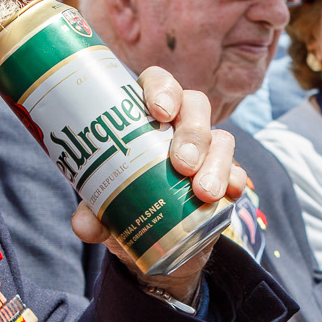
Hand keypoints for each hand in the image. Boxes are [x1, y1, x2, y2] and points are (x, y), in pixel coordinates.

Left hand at [72, 66, 244, 302]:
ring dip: (216, 163)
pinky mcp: (225, 174)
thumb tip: (84, 226)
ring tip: (203, 192)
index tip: (159, 111)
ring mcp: (206, 148)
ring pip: (221, 139)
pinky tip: (230, 193)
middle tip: (182, 164)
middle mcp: (179, 123)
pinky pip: (237, 170)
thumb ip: (93, 212)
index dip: (162, 89)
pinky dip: (235, 180)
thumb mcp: (105, 206)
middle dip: (192, 132)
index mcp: (146, 114)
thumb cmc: (125, 201)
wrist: (156, 238)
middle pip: (195, 107)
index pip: (158, 83)